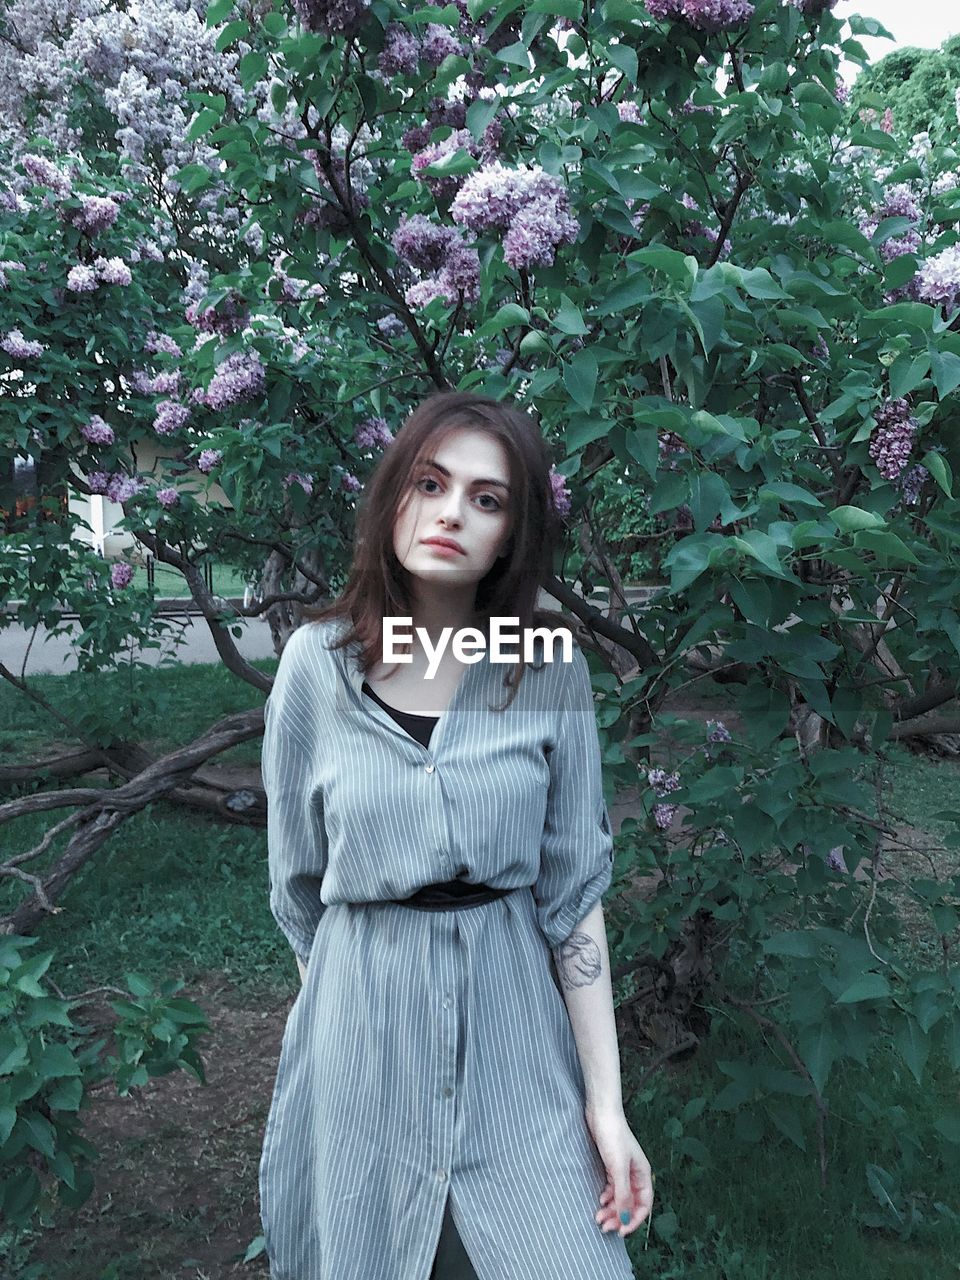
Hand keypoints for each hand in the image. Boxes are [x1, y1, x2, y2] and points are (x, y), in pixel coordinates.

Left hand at [584, 1105, 653, 1238]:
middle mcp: (635, 1174)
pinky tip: (600, 1200)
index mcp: (643, 1174)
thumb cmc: (613, 1136)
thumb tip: (626, 1218)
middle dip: (619, 1217)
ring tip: (598, 1217)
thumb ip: (623, 1194)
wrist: (601, 1113)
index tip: (621, 1231)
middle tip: (604, 1227)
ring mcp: (623, 1170)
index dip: (634, 1220)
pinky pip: (612, 1188)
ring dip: (611, 1209)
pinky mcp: (611, 1166)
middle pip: (631, 1203)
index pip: (644, 1205)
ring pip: (620, 1197)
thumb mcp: (618, 1168)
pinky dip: (607, 1197)